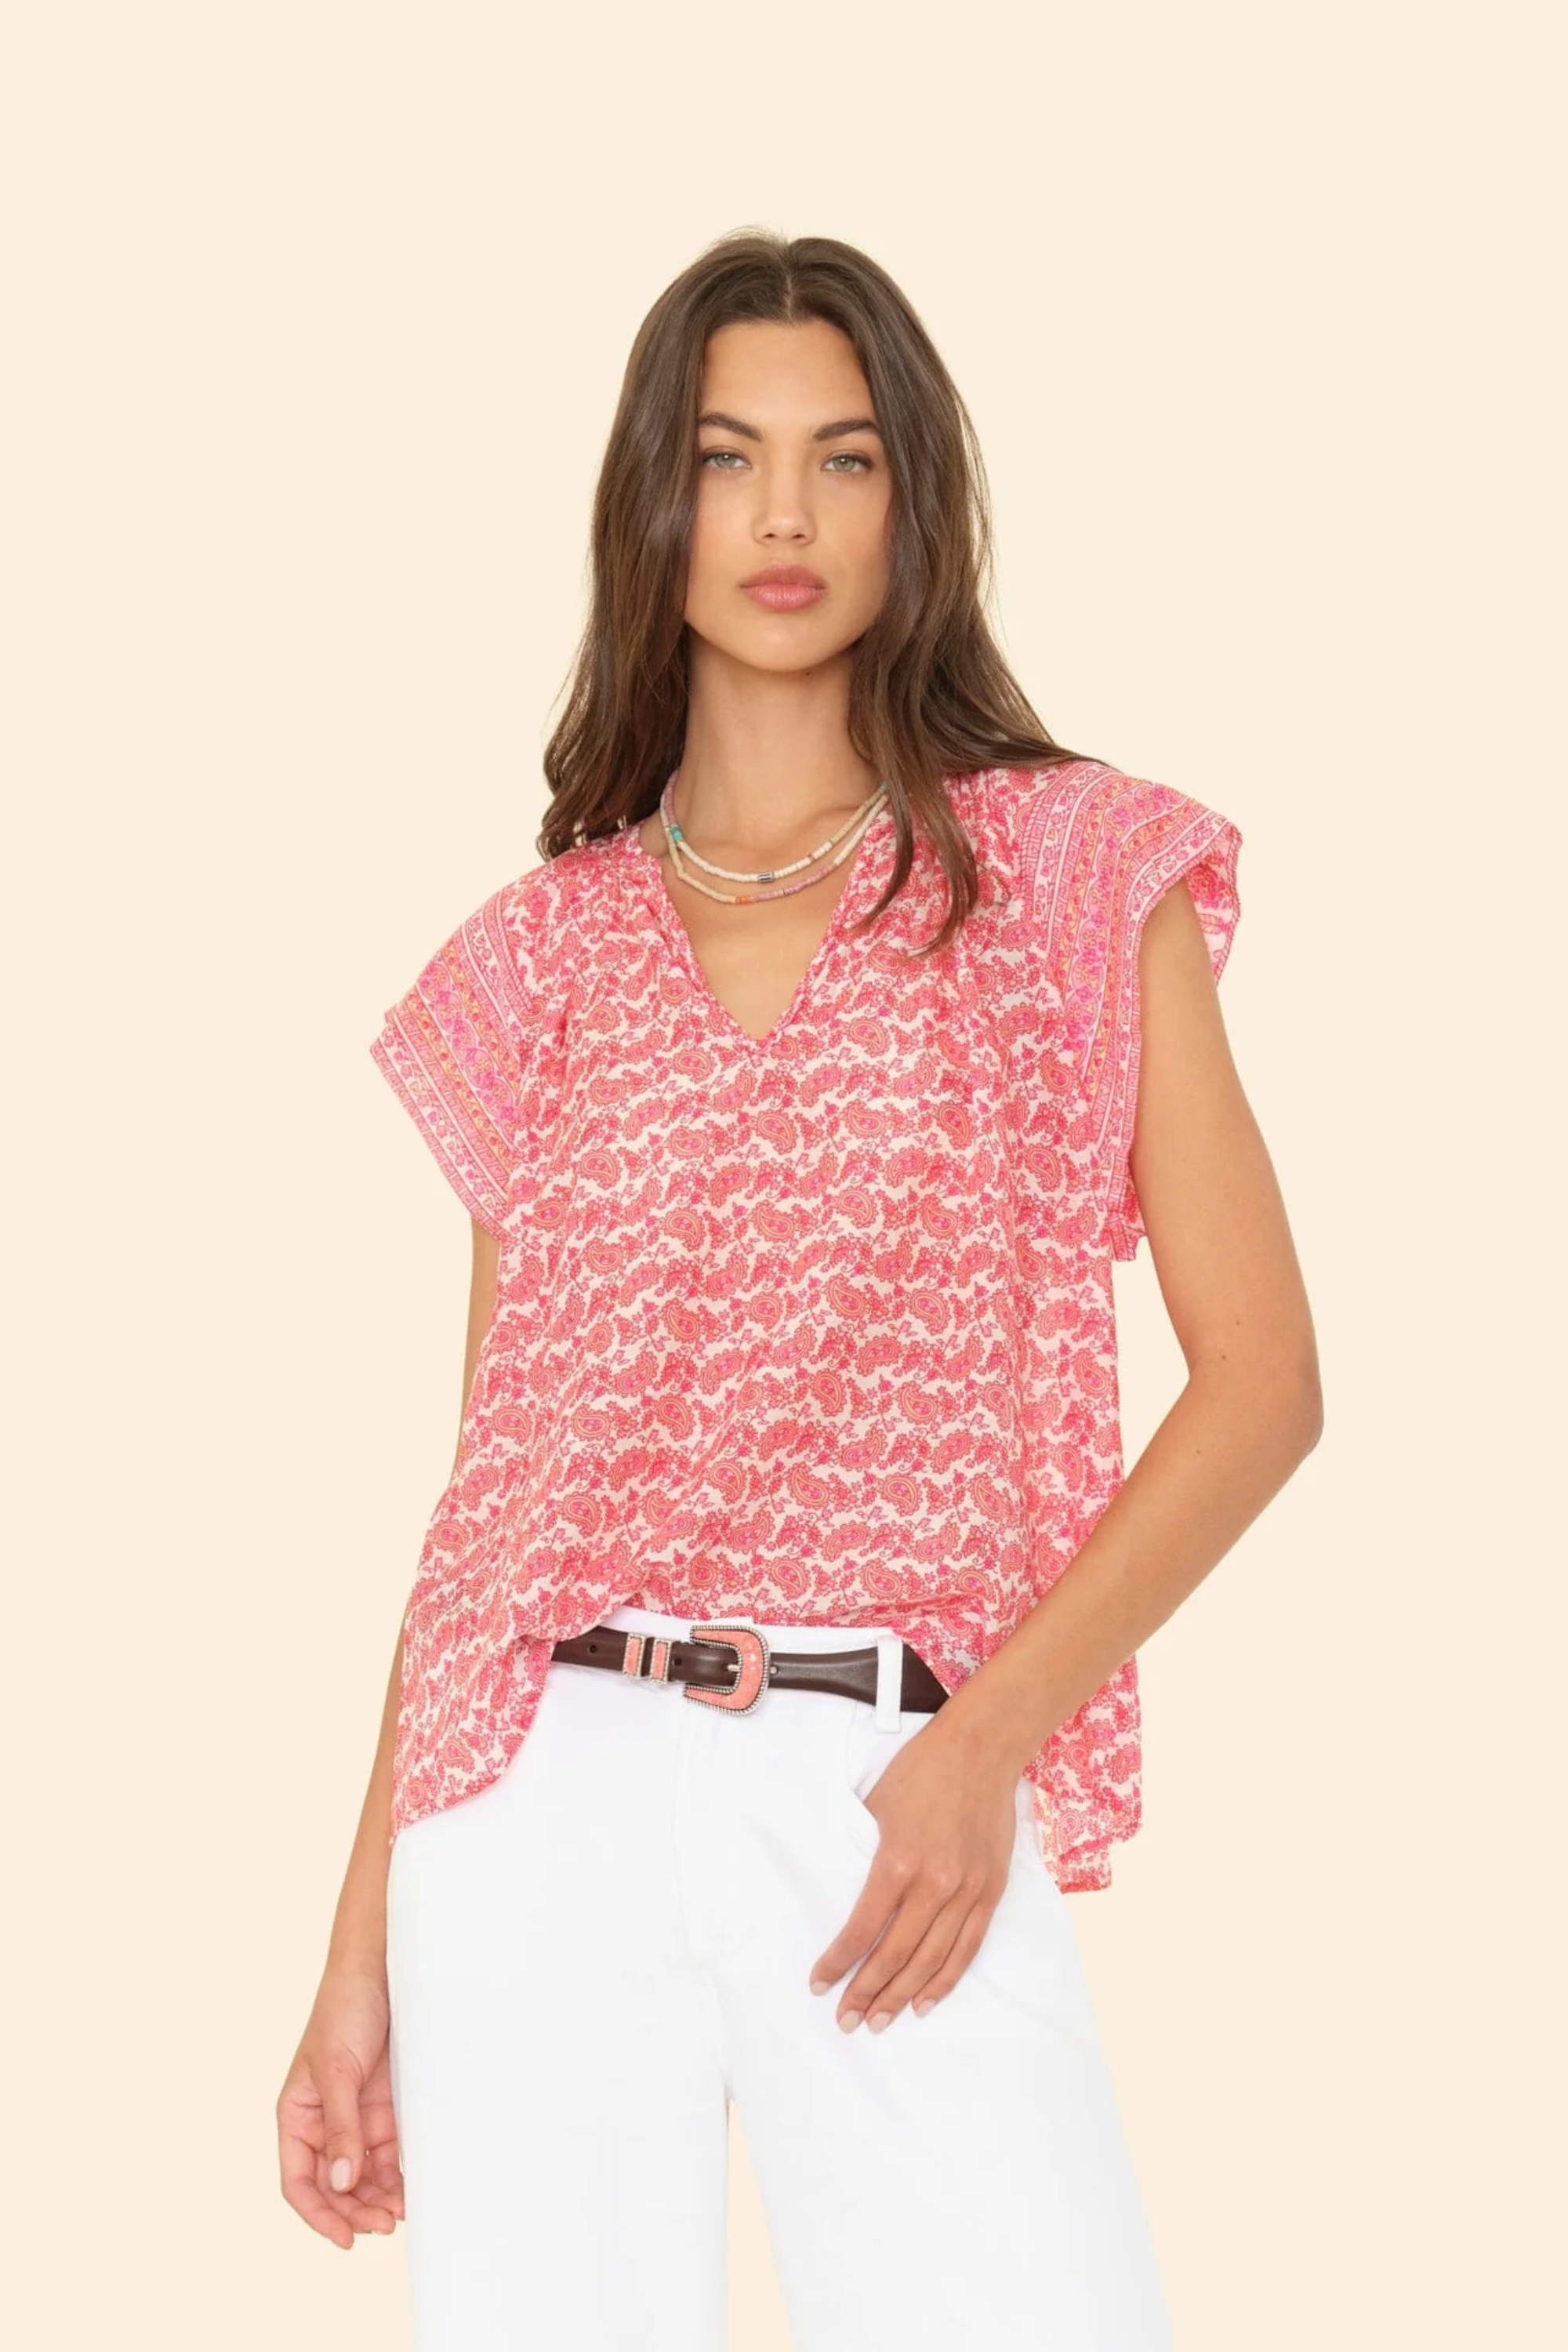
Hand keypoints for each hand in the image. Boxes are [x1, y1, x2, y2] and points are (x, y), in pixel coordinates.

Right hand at [276, 1960, 404, 2248]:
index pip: (299, 2181)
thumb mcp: (337, 2070)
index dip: (318, 2215)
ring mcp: (356, 2120)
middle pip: (334, 2187)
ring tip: (400, 2214)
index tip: (344, 2239)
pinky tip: (411, 2192)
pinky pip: (388, 2157)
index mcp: (297, 2116)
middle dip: (355, 2211)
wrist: (382, 1971)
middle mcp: (324, 2125)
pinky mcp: (385, 2112)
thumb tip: (341, 2183)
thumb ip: (340, 2126)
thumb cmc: (344, 2011)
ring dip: (378, 2200)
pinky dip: (397, 2179)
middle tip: (384, 2225)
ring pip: (362, 2178)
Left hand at [807, 1712, 1020, 2031]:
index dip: (838, 1962)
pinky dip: (946, 1979)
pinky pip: (967, 1947)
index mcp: (898, 1860)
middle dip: (866, 1993)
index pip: (862, 1929)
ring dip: (902, 1996)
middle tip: (846, 2021)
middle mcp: (935, 1883)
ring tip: (879, 2022)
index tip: (819, 1984)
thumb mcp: (876, 1804)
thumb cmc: (923, 1770)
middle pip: (895, 1955)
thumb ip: (865, 1852)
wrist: (982, 1749)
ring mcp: (967, 1890)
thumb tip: (850, 1892)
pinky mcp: (990, 1890)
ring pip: (931, 1960)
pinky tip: (925, 2002)